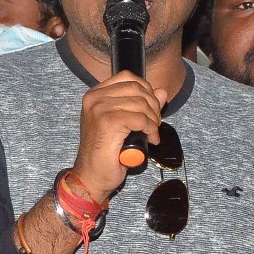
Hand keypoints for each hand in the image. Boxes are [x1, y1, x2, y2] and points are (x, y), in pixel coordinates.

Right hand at [71, 70, 166, 201]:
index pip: (127, 77)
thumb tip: (162, 92)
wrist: (91, 176)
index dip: (146, 90)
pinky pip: (140, 119)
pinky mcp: (108, 122)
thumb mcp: (125, 124)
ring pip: (140, 104)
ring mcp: (99, 109)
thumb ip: (142, 106)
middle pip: (136, 88)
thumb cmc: (105, 153)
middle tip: (155, 123)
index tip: (151, 107)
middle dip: (153, 105)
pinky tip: (151, 139)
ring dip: (153, 119)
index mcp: (95, 95)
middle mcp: (94, 98)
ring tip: (152, 133)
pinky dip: (150, 129)